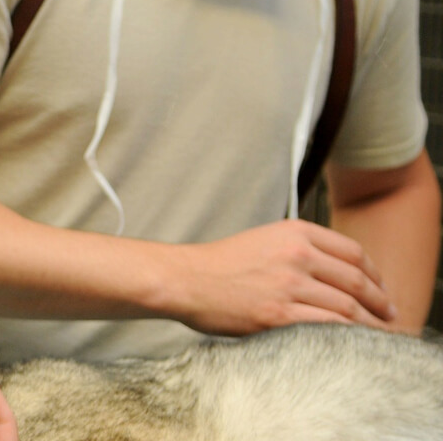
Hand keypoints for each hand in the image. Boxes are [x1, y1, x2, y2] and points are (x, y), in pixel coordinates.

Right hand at [169, 219, 394, 334]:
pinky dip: (346, 336)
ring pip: (347, 306)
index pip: (352, 252)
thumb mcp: (263, 239)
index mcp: (295, 232)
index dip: (374, 273)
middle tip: (388, 313)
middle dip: (379, 301)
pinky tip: (350, 341)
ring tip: (376, 332)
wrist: (184, 279)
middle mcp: (297, 255)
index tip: (380, 288)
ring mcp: (289, 285)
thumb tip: (334, 271)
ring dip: (368, 323)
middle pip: (356, 280)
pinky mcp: (278, 314)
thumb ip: (298, 247)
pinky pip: (327, 327)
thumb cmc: (219, 264)